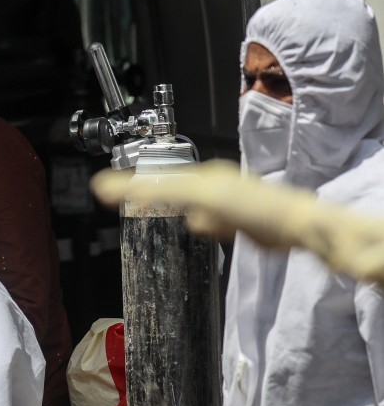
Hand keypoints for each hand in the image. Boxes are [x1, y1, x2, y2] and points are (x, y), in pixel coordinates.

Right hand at [90, 160, 298, 245]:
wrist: (295, 227)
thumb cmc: (252, 207)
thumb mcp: (199, 195)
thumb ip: (161, 193)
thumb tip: (125, 191)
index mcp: (205, 174)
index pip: (160, 176)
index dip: (134, 183)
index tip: (109, 188)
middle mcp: (217, 184)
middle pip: (175, 188)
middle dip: (153, 193)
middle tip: (128, 198)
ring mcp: (230, 203)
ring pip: (193, 206)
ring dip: (178, 210)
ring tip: (157, 212)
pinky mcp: (241, 222)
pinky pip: (212, 222)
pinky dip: (202, 225)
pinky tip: (203, 231)